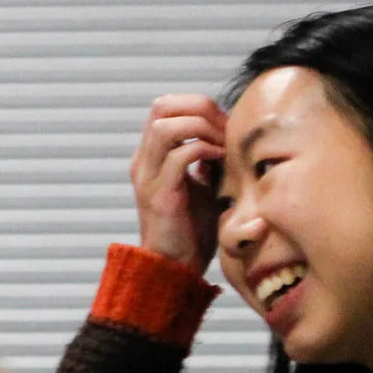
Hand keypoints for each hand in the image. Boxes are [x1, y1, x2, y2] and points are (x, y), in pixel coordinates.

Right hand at [130, 94, 228, 272]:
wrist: (176, 266)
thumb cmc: (192, 228)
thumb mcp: (202, 184)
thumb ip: (207, 158)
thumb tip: (228, 133)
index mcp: (150, 155)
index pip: (166, 105)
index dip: (199, 105)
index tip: (226, 125)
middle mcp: (144, 161)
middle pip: (162, 106)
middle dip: (201, 109)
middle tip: (225, 129)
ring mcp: (148, 176)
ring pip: (166, 126)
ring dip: (202, 128)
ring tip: (222, 145)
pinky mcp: (160, 194)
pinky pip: (180, 156)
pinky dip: (205, 151)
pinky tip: (221, 162)